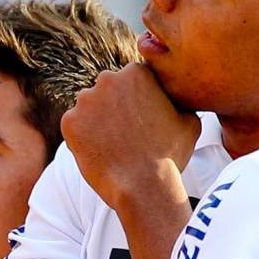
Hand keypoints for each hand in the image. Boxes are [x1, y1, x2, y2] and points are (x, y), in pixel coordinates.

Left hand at [61, 64, 200, 209]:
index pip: (130, 81)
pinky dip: (83, 138)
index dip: (136, 101)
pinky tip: (99, 152)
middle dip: (114, 107)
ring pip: (89, 108)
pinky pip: (75, 127)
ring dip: (97, 122)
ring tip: (112, 145)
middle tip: (125, 134)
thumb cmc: (169, 154)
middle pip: (107, 91)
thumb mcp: (189, 122)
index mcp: (136, 72)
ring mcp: (85, 100)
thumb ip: (180, 102)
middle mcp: (107, 79)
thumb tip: (178, 100)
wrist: (144, 185)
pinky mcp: (69, 121)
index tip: (141, 119)